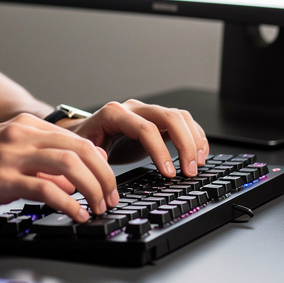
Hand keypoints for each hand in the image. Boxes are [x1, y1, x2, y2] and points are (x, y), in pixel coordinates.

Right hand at [0, 113, 118, 222]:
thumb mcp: (6, 157)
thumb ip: (38, 164)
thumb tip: (71, 181)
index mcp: (24, 126)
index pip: (77, 139)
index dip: (100, 162)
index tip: (108, 183)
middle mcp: (20, 135)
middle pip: (81, 149)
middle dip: (105, 176)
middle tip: (110, 198)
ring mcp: (11, 156)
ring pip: (70, 165)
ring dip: (92, 189)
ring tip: (98, 208)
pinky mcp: (2, 179)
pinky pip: (47, 190)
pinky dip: (69, 204)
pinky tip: (76, 215)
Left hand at [65, 100, 208, 177]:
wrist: (85, 134)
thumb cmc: (85, 143)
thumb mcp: (86, 153)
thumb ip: (97, 159)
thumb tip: (106, 169)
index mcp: (114, 114)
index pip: (145, 128)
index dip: (160, 151)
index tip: (169, 174)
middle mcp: (133, 108)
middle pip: (169, 117)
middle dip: (184, 145)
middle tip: (189, 171)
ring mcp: (147, 112)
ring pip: (180, 117)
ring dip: (194, 140)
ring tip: (197, 165)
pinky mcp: (158, 120)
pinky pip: (183, 122)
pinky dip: (195, 136)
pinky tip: (199, 154)